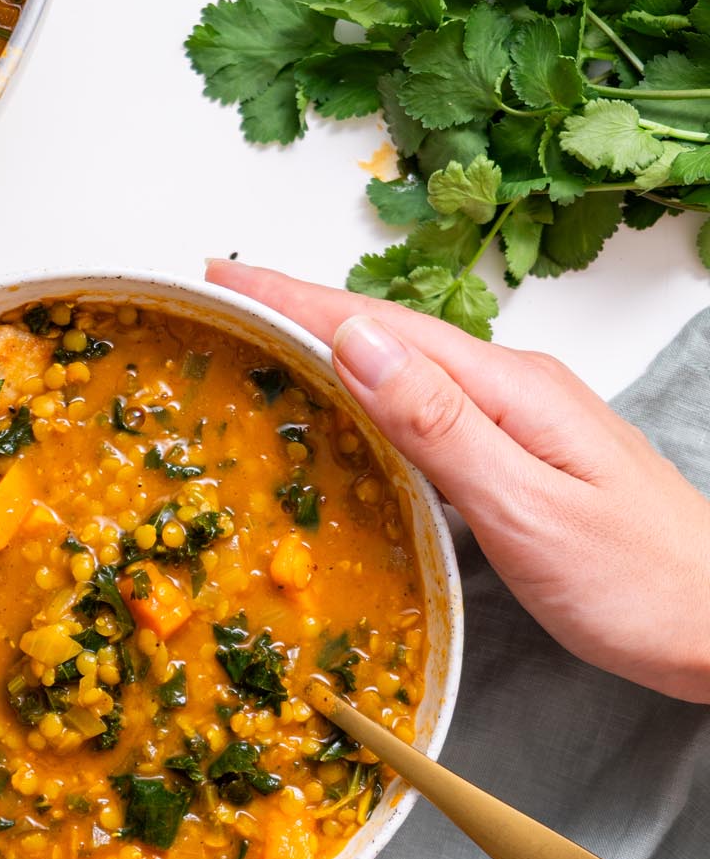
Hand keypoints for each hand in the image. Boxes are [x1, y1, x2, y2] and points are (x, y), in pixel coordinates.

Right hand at [208, 261, 709, 703]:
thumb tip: (357, 344)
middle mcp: (514, 390)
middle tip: (219, 300)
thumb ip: (441, 427)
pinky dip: (371, 397)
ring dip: (331, 348)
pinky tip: (349, 410)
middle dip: (299, 310)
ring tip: (261, 339)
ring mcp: (520, 422)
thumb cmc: (638, 584)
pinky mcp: (521, 458)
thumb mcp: (527, 508)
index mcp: (510, 389)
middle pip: (388, 334)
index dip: (294, 299)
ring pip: (406, 369)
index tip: (219, 274)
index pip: (381, 327)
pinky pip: (428, 409)